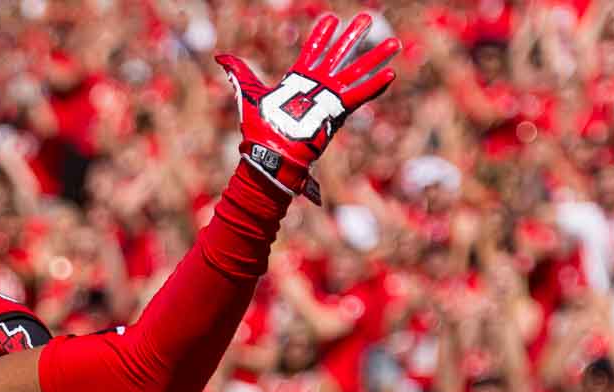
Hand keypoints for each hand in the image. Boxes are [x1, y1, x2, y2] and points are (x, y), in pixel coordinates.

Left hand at [216, 13, 400, 203]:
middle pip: (338, 54)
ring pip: (355, 71)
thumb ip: (239, 73)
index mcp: (298, 79)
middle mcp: (317, 86)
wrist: (269, 152)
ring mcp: (329, 97)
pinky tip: (390, 73)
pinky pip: (359, 96)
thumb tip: (220, 57)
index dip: (321, 34)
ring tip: (393, 43)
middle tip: (365, 18)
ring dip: (374, 57)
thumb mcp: (249, 93)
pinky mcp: (336, 112)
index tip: (331, 18)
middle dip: (352, 36)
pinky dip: (373, 86)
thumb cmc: (260, 127)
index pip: (313, 51)